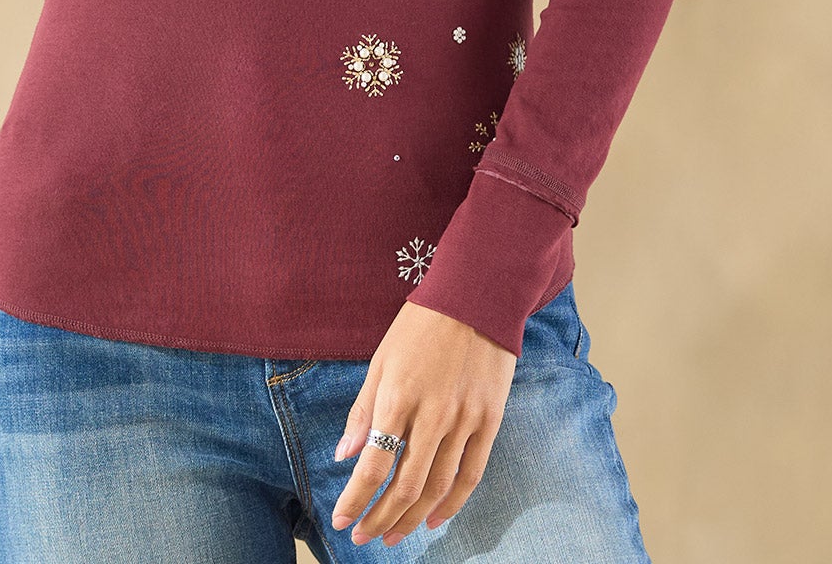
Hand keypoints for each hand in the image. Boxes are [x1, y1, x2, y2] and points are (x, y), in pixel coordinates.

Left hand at [330, 300, 516, 545]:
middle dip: (380, 517)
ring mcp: (465, 419)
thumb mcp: (382, 359)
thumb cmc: (422, 323)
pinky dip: (453, 503)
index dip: (356, 499)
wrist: (477, 294)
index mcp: (399, 396)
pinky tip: (435, 519)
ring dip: (412, 518)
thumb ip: (364, 410)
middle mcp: (433, 414)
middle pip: (405, 485)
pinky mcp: (490, 419)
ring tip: (394, 536)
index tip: (341, 519)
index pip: (374, 465)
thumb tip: (344, 456)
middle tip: (363, 536)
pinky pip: (472, 474)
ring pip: (438, 486)